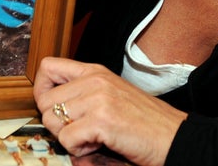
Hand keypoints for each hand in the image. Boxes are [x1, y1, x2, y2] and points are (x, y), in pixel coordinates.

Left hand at [33, 57, 186, 165]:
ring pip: (52, 121)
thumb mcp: (110, 95)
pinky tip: (100, 145)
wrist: (176, 137)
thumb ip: (82, 93)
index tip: (53, 108)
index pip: (47, 66)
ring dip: (69, 138)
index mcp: (94, 71)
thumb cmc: (144, 122)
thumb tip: (48, 105)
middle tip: (79, 131)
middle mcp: (94, 79)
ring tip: (93, 138)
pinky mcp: (103, 120)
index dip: (41, 90)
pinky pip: (67, 139)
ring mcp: (98, 98)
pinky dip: (80, 151)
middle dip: (56, 123)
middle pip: (44, 100)